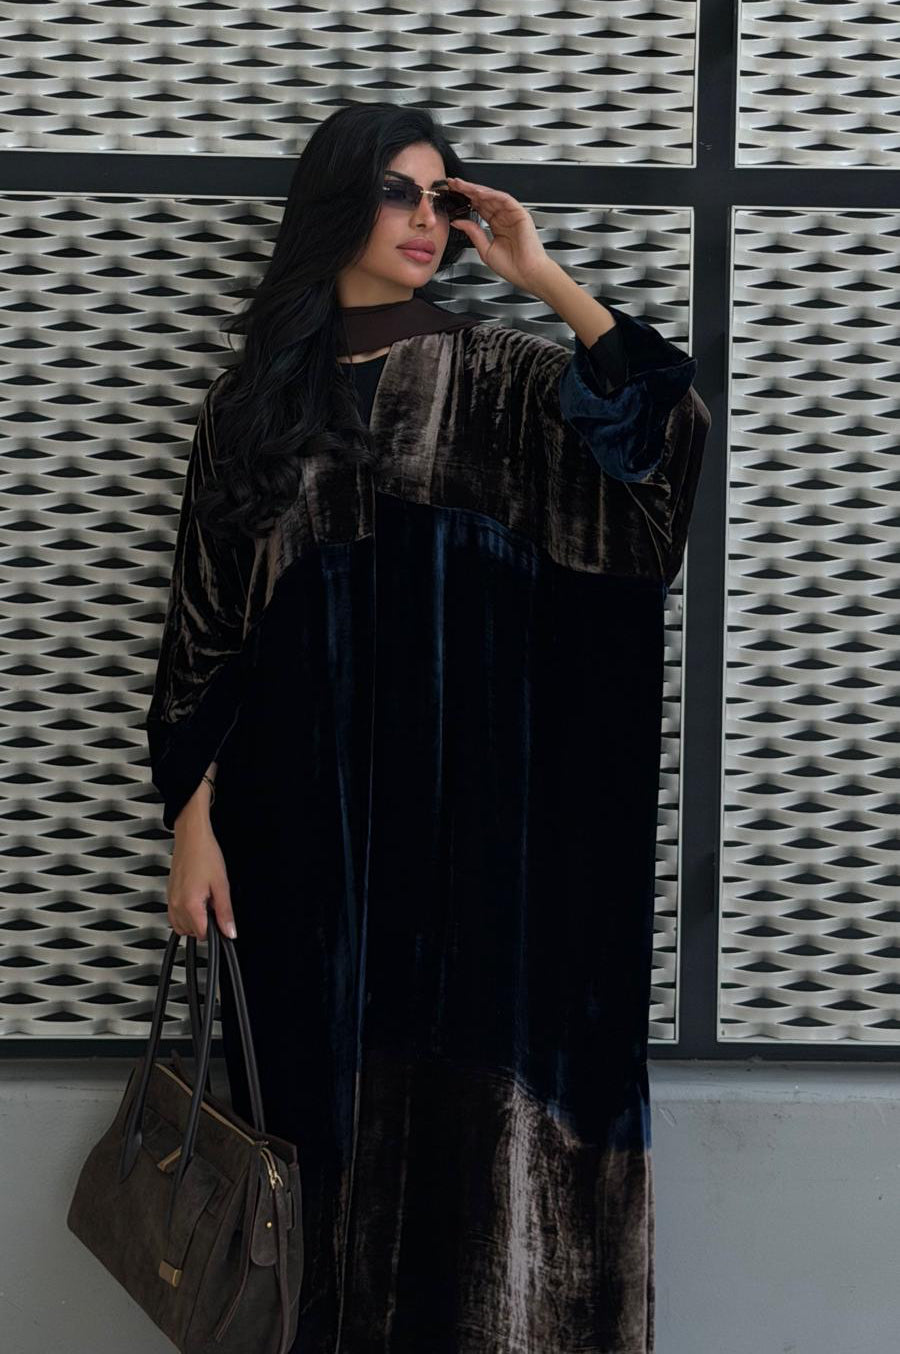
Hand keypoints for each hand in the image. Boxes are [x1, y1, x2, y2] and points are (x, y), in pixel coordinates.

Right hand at [169, 808, 236, 939]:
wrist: (191, 838)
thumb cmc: (205, 855)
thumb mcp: (222, 885)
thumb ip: (225, 912)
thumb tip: (230, 931)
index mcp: (190, 904)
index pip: (203, 934)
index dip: (216, 930)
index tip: (222, 921)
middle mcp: (176, 905)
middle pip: (192, 932)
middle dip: (205, 925)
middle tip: (215, 906)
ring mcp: (171, 900)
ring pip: (181, 927)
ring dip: (194, 922)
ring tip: (206, 903)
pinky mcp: (169, 895)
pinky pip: (175, 915)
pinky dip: (185, 915)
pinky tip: (196, 902)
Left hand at [446, 176, 554, 294]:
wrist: (527, 274)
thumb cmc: (511, 266)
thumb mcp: (485, 249)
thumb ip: (472, 233)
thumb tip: (457, 222)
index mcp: (497, 226)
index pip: (479, 207)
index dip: (466, 199)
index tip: (453, 194)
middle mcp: (504, 218)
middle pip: (484, 199)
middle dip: (468, 190)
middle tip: (453, 183)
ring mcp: (512, 214)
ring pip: (492, 196)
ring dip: (477, 190)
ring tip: (462, 185)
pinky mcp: (520, 213)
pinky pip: (505, 199)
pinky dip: (492, 195)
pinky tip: (479, 193)